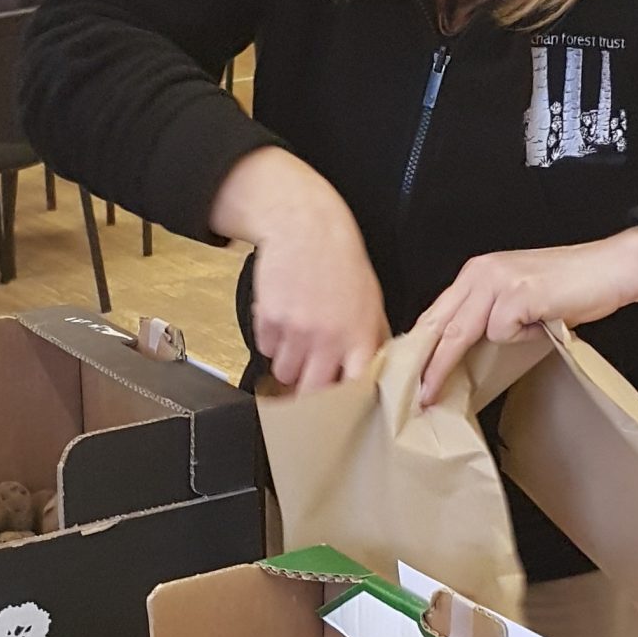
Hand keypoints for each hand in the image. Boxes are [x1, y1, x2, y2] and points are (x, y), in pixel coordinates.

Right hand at [210, 148, 388, 391]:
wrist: (305, 226)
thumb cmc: (341, 261)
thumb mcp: (370, 300)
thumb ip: (371, 339)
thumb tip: (374, 373)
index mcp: (359, 336)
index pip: (353, 390)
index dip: (344, 405)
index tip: (340, 409)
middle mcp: (327, 338)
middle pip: (311, 393)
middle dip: (309, 390)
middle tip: (309, 380)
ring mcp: (295, 331)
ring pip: (284, 374)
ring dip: (288, 363)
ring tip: (297, 339)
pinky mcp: (268, 319)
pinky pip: (263, 349)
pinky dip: (270, 341)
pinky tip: (283, 318)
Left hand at [415, 227, 637, 404]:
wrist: (611, 268)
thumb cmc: (569, 286)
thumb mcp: (516, 294)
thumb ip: (487, 313)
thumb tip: (461, 350)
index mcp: (476, 272)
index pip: (437, 313)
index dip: (422, 347)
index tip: (413, 376)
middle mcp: (480, 272)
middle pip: (440, 326)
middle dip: (429, 365)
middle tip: (422, 396)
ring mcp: (497, 281)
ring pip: (465, 333)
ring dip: (491, 347)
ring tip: (526, 333)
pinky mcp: (517, 295)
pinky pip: (504, 333)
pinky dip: (525, 336)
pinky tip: (545, 319)